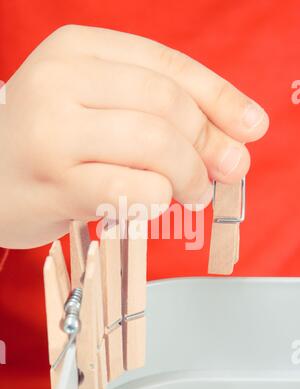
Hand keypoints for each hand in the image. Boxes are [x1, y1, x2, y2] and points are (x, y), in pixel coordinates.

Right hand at [0, 25, 268, 247]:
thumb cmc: (47, 145)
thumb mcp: (96, 108)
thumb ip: (158, 113)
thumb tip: (236, 137)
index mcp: (76, 49)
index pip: (168, 66)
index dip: (220, 99)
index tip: (251, 127)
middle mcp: (61, 81)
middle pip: (167, 105)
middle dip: (208, 145)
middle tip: (222, 172)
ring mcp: (54, 132)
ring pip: (156, 144)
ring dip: (190, 175)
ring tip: (192, 192)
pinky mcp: (56, 182)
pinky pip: (135, 189)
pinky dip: (159, 199)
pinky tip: (156, 203)